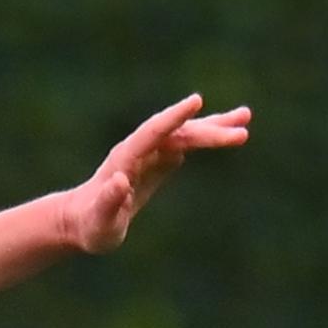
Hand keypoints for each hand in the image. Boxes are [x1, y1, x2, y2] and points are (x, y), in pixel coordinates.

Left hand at [56, 94, 251, 255]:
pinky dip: (207, 139)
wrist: (81, 222)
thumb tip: (120, 180)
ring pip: (185, 135)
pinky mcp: (157, 162)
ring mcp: (150, 154)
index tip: (196, 101)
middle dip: (209, 131)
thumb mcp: (100, 221)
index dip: (174, 117)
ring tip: (246, 118)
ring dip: (214, 127)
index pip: (153, 132)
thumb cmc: (91, 227)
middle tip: (243, 131)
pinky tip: (228, 133)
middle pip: (177, 134)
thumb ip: (109, 202)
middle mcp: (139, 150)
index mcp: (125, 159)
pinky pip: (186, 145)